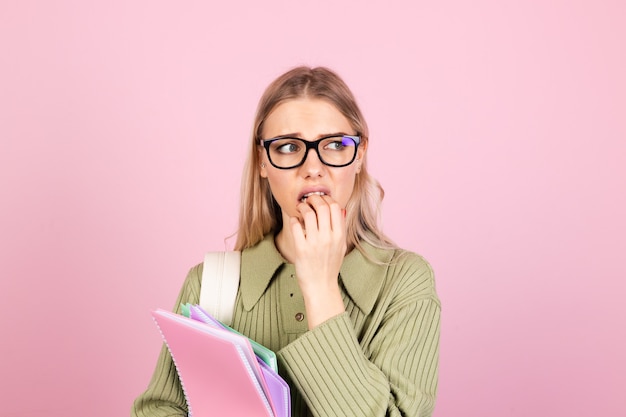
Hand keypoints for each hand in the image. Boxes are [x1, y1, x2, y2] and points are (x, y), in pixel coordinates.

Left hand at [286, 194, 346, 328]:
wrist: (320, 286)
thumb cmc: (330, 266)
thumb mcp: (341, 247)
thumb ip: (341, 228)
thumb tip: (341, 209)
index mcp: (339, 236)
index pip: (335, 207)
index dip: (327, 198)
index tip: (321, 199)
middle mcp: (328, 238)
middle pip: (322, 206)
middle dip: (313, 198)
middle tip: (308, 200)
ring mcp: (314, 243)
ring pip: (308, 213)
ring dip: (302, 207)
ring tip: (300, 208)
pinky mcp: (301, 249)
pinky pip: (296, 226)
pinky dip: (294, 219)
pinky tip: (295, 221)